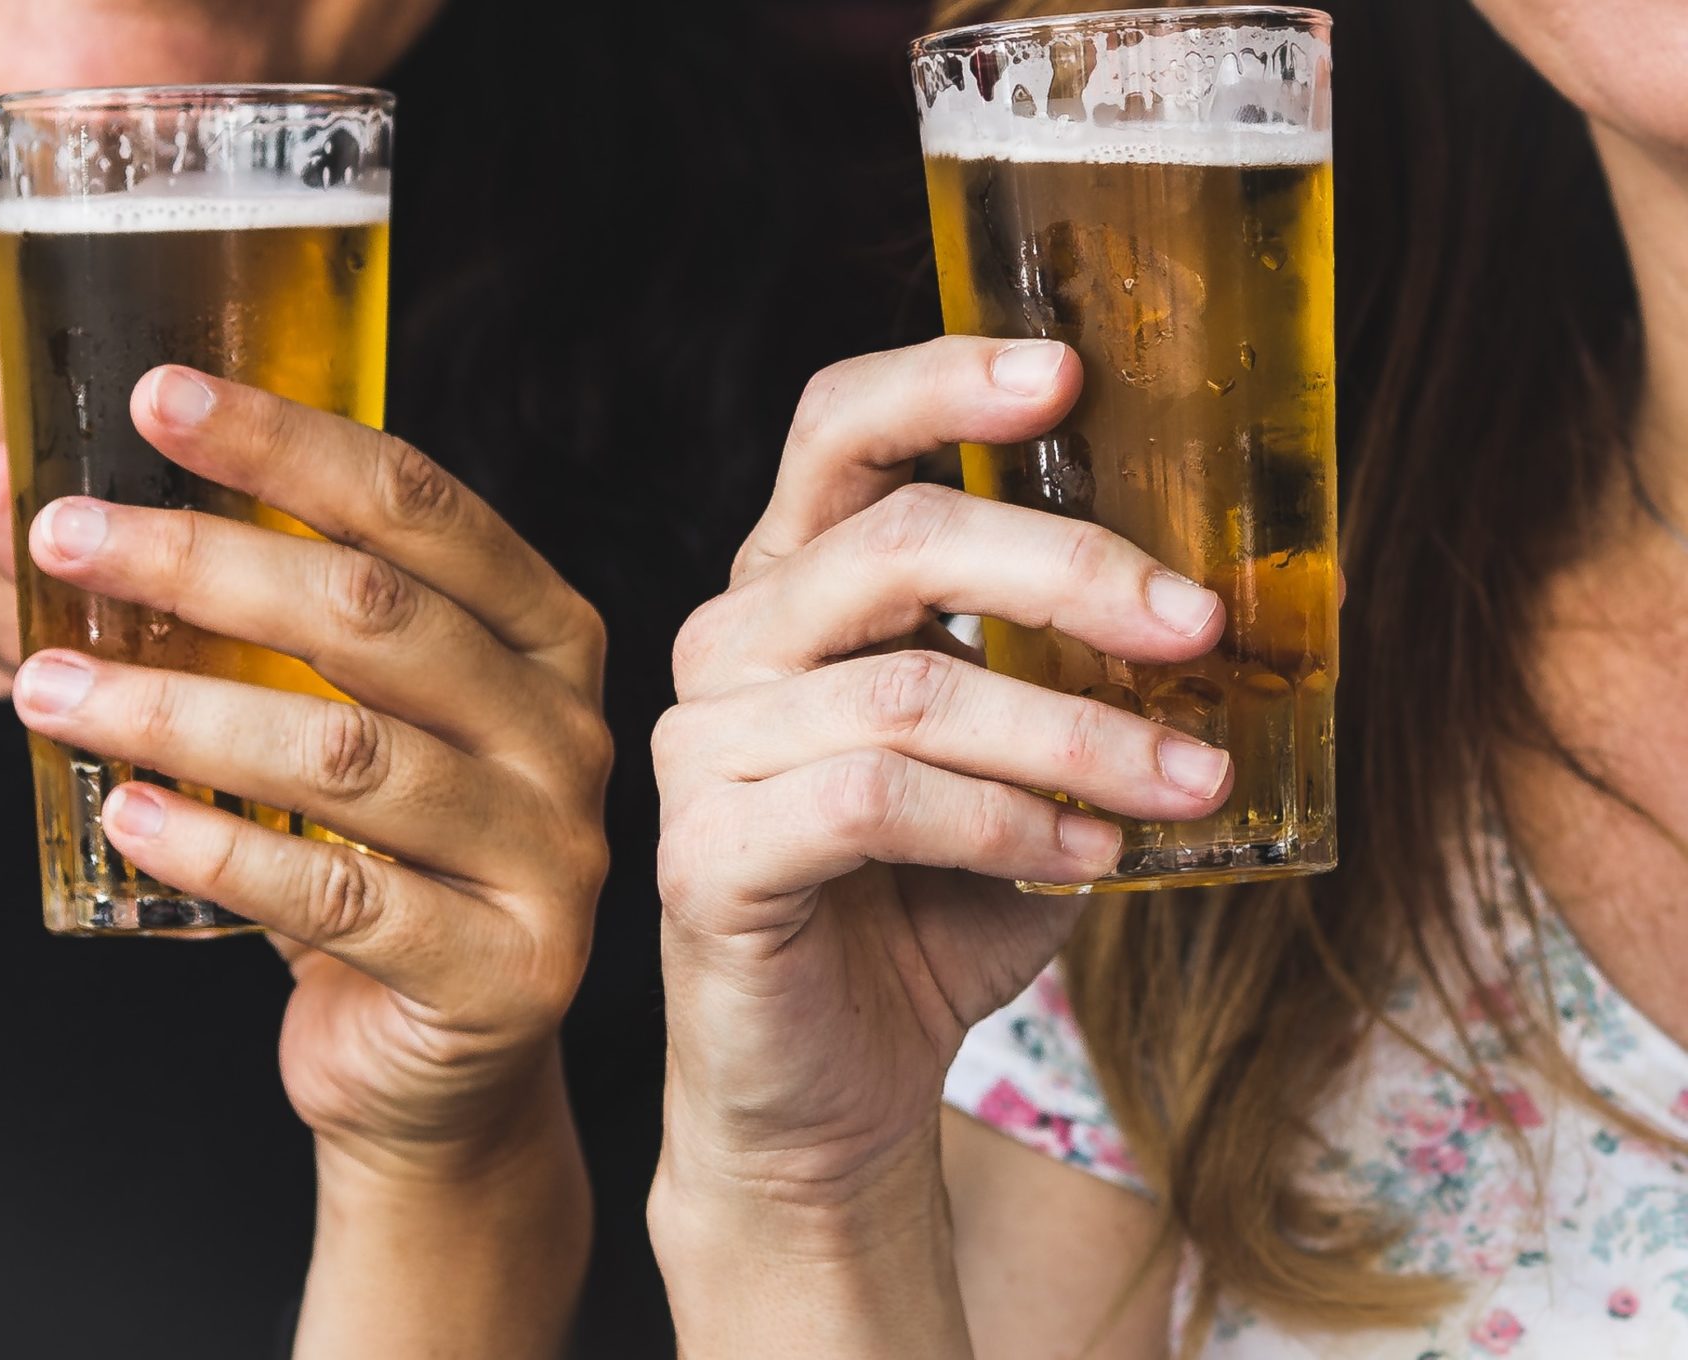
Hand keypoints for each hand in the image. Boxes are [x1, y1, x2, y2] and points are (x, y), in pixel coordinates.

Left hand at [0, 366, 609, 1174]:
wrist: (438, 1055)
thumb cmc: (367, 855)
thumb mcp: (306, 713)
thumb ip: (188, 606)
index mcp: (543, 635)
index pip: (421, 506)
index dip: (288, 444)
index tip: (155, 400)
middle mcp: (565, 731)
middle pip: (379, 616)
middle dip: (204, 562)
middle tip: (62, 539)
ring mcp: (550, 854)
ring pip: (351, 755)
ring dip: (180, 710)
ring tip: (48, 692)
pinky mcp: (504, 969)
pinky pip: (341, 896)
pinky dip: (220, 849)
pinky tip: (122, 816)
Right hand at [649, 338, 1228, 1346]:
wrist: (834, 1086)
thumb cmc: (931, 907)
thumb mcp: (1019, 760)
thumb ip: (1073, 673)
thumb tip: (1226, 604)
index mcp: (795, 587)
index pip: (837, 433)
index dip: (942, 382)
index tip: (1070, 375)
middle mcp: (730, 642)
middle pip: (892, 542)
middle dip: (1067, 570)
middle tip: (1199, 624)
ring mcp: (703, 746)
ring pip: (907, 687)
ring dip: (1076, 730)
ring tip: (1191, 778)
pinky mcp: (706, 853)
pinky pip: (875, 801)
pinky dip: (1007, 821)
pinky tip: (1089, 853)